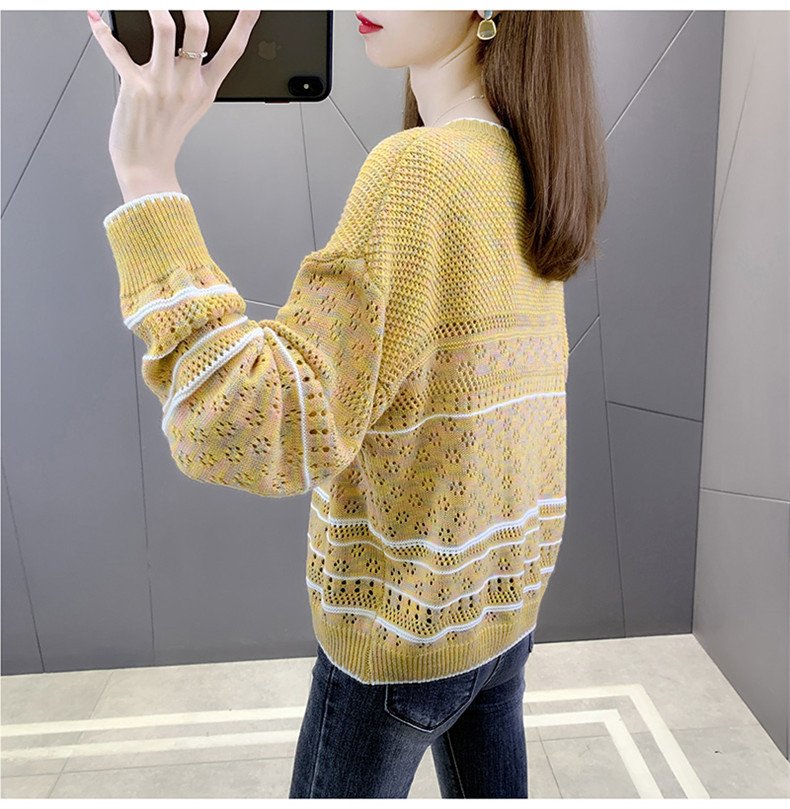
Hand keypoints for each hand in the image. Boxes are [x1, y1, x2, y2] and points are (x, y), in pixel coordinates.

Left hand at [87, 9, 259, 175]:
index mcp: (205, 89)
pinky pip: (117, 50)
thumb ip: (194, 76)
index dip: (245, 23)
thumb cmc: (164, 136)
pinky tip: (97, 21)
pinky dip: (103, 32)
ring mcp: (161, 85)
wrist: (146, 165)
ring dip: (155, 5)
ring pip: (164, 29)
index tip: (251, 4)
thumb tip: (188, 44)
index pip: (232, 51)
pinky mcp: (135, 86)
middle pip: (199, 30)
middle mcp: (186, 85)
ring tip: (148, 1)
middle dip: (192, 3)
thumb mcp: (191, 107)